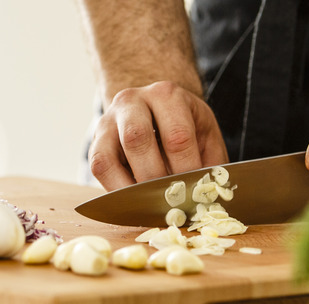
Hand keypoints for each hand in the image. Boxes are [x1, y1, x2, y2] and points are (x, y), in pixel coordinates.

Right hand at [88, 81, 228, 190]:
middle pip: (138, 140)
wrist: (156, 110)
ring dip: (132, 188)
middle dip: (156, 180)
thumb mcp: (206, 136)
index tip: (196, 194)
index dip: (186, 171)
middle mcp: (132, 100)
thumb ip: (211, 163)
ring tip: (152, 204)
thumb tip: (212, 197)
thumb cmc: (185, 127)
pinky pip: (99, 168)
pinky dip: (116, 189)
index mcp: (167, 95)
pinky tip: (134, 200)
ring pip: (110, 156)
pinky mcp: (96, 141)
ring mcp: (108, 120)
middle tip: (173, 203)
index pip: (177, 136)